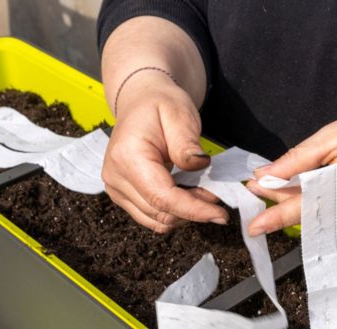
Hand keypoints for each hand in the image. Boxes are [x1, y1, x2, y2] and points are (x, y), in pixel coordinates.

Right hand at [102, 72, 227, 232]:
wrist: (139, 101)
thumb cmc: (159, 103)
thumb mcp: (179, 114)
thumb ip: (186, 144)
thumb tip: (199, 166)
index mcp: (127, 156)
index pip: (162, 197)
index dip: (194, 210)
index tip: (221, 215)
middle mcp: (115, 177)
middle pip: (160, 213)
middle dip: (193, 211)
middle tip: (217, 194)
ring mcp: (116, 189)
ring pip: (156, 220)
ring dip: (184, 214)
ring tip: (203, 194)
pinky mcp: (122, 195)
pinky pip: (151, 216)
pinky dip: (173, 213)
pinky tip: (188, 196)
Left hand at [246, 108, 336, 235]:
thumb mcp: (332, 135)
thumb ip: (298, 159)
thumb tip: (264, 177)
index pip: (311, 201)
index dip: (280, 213)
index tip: (255, 225)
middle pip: (316, 219)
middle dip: (284, 210)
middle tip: (259, 198)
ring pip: (327, 227)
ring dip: (301, 214)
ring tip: (279, 197)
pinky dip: (323, 218)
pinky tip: (308, 203)